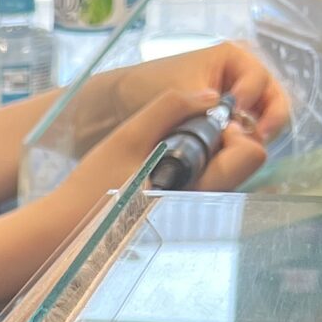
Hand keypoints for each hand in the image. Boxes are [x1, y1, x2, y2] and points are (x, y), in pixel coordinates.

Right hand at [66, 79, 272, 214]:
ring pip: (227, 169)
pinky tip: (162, 163)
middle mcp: (207, 204)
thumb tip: (210, 93)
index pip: (252, 153)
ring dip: (209, 149)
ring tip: (168, 148)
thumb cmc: (94, 186)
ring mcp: (198, 210)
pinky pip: (210, 180)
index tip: (199, 124)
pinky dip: (197, 163)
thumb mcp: (129, 136)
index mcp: (199, 188)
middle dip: (223, 137)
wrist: (68, 228)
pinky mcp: (186, 211)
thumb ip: (171, 107)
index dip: (232, 128)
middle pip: (244, 160)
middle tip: (184, 132)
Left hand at [119, 40, 292, 157]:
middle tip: (258, 139)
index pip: (259, 80)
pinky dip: (244, 140)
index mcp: (234, 57)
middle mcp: (241, 75)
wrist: (120, 102)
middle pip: (272, 97)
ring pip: (264, 116)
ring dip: (258, 132)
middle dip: (268, 119)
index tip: (235, 116)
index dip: (251, 99)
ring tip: (245, 147)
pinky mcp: (228, 119)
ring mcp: (237, 97)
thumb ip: (210, 112)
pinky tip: (232, 152)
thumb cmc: (149, 87)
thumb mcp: (182, 95)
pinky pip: (247, 129)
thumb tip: (235, 129)